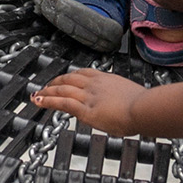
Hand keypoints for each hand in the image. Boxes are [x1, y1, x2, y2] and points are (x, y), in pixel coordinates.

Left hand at [31, 67, 145, 134]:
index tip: (65, 78)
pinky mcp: (85, 110)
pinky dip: (49, 101)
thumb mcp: (132, 96)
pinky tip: (40, 101)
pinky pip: (62, 103)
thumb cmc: (143, 106)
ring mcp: (89, 96)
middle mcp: (95, 84)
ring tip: (38, 94)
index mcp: (106, 79)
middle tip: (46, 86)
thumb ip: (122, 99)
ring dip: (48, 91)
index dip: (71, 76)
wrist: (143, 108)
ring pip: (63, 89)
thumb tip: (123, 106)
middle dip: (56, 82)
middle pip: (70, 78)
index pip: (84, 73)